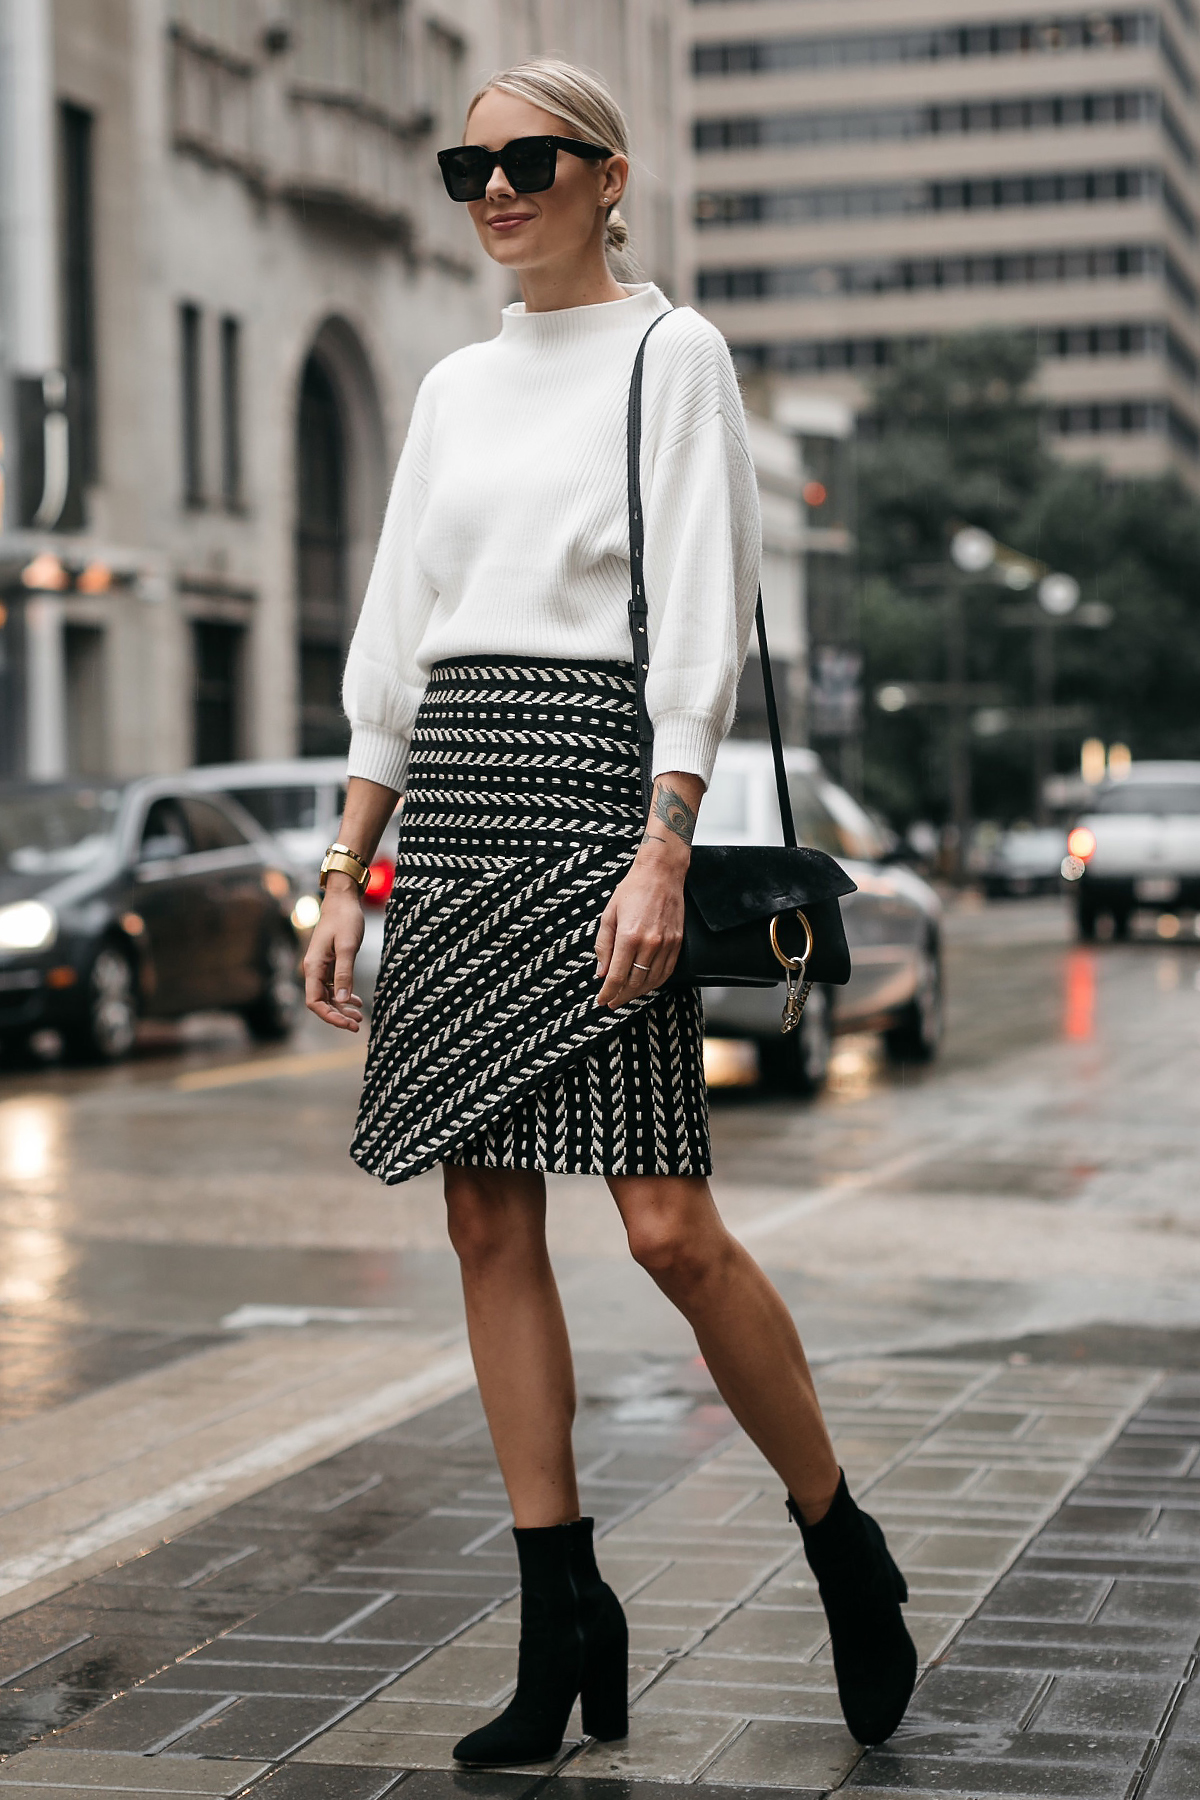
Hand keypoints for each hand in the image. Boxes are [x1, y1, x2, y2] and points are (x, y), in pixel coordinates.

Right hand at [304, 876, 365, 1030]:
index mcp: (313, 967)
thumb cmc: (345, 919)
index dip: (330, 1017)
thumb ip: (344, 974)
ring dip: (342, 1007)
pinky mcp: (329, 963)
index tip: (348, 1024)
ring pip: (328, 996)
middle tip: (357, 1025)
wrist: (343, 899)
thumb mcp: (347, 947)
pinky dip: (344, 995)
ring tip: (359, 1016)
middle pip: (320, 1002)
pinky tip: (356, 1001)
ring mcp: (320, 967)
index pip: (314, 1002)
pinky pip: (333, 986)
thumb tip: (342, 1000)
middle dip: (338, 1016)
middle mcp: (313, 969)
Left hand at [595, 835, 687, 1008]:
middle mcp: (650, 943)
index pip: (617, 976)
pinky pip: (667, 971)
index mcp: (629, 936)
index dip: (608, 992)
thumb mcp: (609, 915)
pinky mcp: (678, 942)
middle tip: (612, 1002)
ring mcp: (667, 944)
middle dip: (621, 996)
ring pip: (652, 981)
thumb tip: (601, 972)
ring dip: (638, 993)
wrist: (661, 873)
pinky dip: (655, 983)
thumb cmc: (632, 890)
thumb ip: (603, 946)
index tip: (602, 1000)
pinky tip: (646, 985)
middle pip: (635, 983)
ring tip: (626, 996)